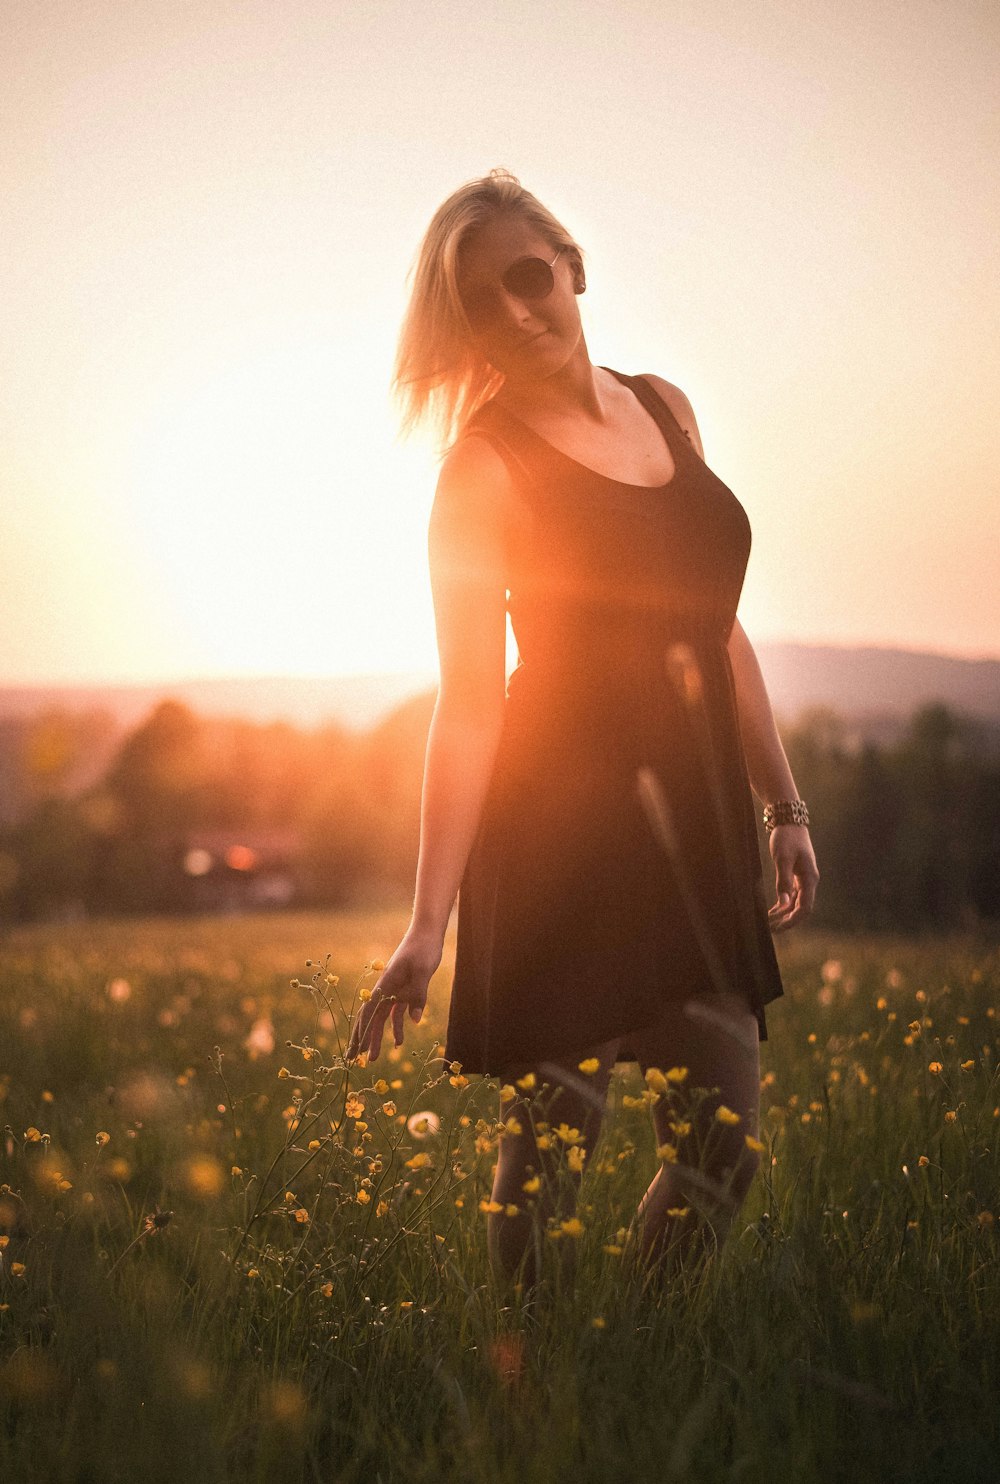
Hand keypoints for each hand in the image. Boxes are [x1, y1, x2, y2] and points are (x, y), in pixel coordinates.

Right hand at [346, 928, 442, 1063]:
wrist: (427, 933)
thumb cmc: (423, 949)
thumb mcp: (423, 971)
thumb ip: (418, 995)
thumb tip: (414, 1021)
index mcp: (385, 985)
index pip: (370, 1014)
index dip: (363, 1033)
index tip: (358, 1051)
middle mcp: (385, 989)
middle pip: (369, 1018)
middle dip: (360, 1039)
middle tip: (351, 1060)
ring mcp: (394, 990)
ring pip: (380, 1018)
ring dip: (376, 1037)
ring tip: (371, 1058)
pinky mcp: (404, 990)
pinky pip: (395, 1013)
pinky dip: (395, 1027)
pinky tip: (399, 1042)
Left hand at [767, 824, 818, 931]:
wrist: (789, 821)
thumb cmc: (786, 838)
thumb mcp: (782, 859)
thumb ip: (783, 882)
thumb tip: (784, 904)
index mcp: (810, 878)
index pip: (805, 907)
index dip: (793, 920)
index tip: (779, 928)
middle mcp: (809, 881)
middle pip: (801, 908)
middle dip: (787, 920)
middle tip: (770, 930)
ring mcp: (803, 879)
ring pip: (796, 903)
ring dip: (784, 914)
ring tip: (768, 923)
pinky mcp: (796, 875)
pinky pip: (792, 895)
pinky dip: (783, 904)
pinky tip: (772, 910)